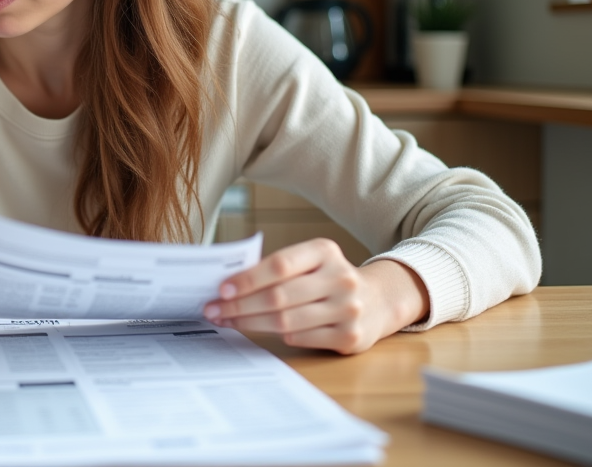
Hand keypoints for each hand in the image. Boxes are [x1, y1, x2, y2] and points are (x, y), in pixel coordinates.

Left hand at [202, 238, 429, 354]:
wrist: (378, 300)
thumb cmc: (327, 278)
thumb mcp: (311, 260)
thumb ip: (278, 267)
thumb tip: (227, 283)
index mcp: (325, 251)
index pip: (279, 265)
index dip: (247, 279)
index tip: (221, 289)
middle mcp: (341, 278)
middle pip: (279, 297)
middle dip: (240, 305)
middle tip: (213, 310)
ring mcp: (348, 309)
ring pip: (286, 321)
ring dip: (250, 322)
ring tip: (227, 321)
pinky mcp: (350, 336)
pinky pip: (300, 338)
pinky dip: (276, 335)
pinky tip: (259, 330)